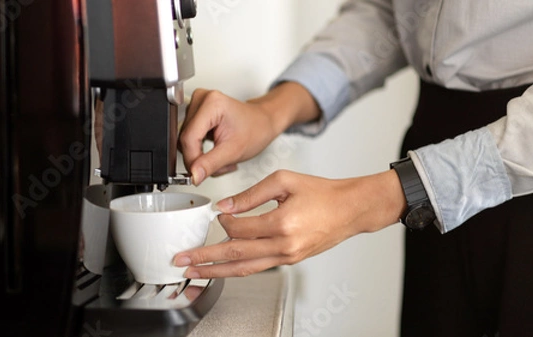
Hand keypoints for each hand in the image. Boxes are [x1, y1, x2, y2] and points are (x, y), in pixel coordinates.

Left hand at [173, 169, 405, 278]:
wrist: (350, 209)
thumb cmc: (322, 193)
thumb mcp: (284, 181)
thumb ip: (251, 193)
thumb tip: (226, 206)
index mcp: (282, 223)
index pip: (239, 228)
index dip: (223, 222)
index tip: (218, 214)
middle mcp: (284, 245)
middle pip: (235, 256)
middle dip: (205, 259)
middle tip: (182, 261)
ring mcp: (287, 257)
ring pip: (245, 269)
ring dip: (216, 272)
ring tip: (195, 273)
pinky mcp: (290, 260)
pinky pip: (258, 268)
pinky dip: (238, 269)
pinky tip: (223, 269)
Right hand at [178, 89, 280, 183]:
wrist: (262, 123)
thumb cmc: (255, 130)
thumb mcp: (234, 151)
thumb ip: (210, 164)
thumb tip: (193, 175)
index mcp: (212, 103)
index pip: (189, 138)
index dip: (192, 160)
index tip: (197, 174)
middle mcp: (201, 99)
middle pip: (185, 139)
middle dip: (199, 159)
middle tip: (219, 165)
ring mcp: (197, 104)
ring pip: (186, 140)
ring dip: (200, 156)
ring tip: (220, 157)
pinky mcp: (195, 112)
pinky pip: (189, 137)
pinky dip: (200, 150)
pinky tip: (215, 150)